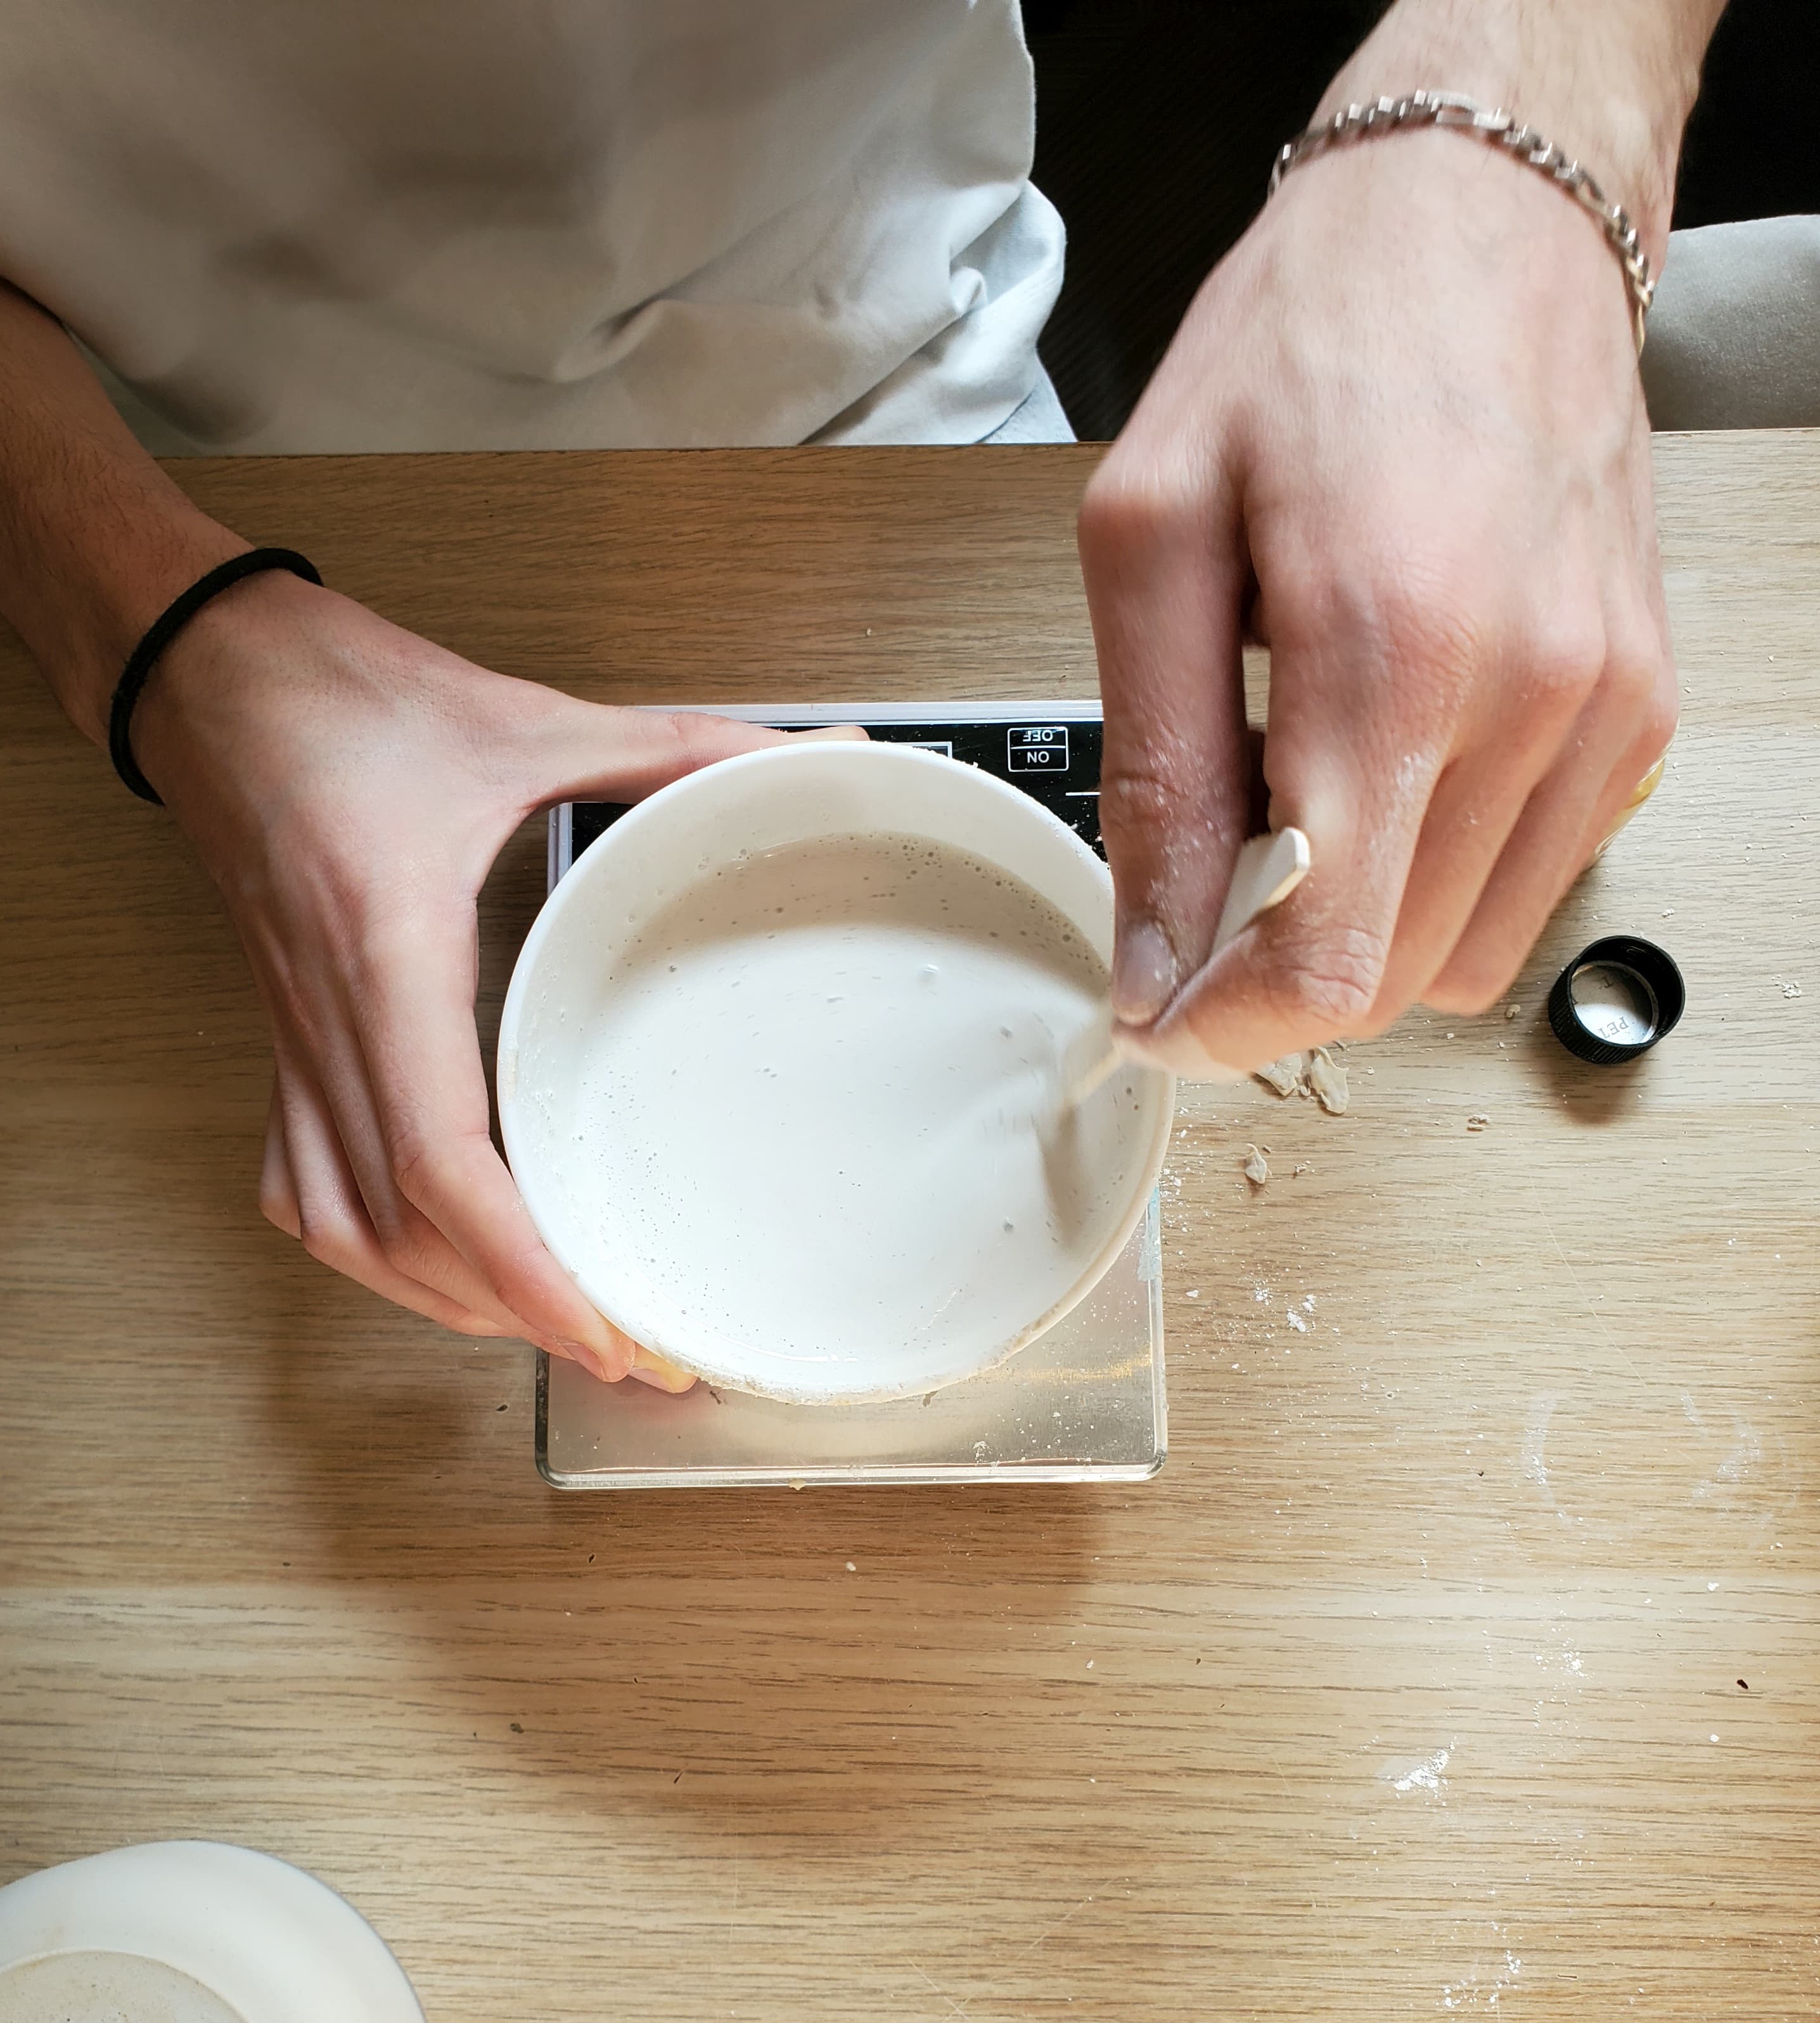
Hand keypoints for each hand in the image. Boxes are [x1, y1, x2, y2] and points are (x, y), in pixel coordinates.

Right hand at [129, 572, 785, 1380]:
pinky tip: (428, 1259)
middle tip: (624, 1348)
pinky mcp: (280, 1041)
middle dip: (511, 1310)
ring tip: (544, 1322)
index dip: (521, 1265)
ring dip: (439, 1296)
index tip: (603, 1326)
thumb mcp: (524, 718)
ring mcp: (293, 1041)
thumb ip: (676, 744)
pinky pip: (302, 1187)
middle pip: (399, 1229)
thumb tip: (814, 757)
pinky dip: (370, 1250)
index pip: (440, 1160)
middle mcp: (328, 1018)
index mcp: (387, 951)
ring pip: (342, 1229)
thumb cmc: (331, 696)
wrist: (202, 668)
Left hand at [1078, 123, 1675, 1073]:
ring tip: (1303, 788)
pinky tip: (1388, 767)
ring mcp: (1604, 711)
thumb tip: (1151, 954)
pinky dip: (1437, 877)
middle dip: (1274, 974)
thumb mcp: (1154, 535)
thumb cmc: (1317, 340)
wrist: (1485, 226)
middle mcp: (1531, 694)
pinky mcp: (1638, 714)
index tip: (1162, 1016)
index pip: (1327, 962)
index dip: (1226, 1030)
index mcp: (1393, 649)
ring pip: (1461, 958)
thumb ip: (1153, 770)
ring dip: (1361, 927)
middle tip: (1206, 879)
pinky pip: (1525, 888)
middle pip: (1389, 982)